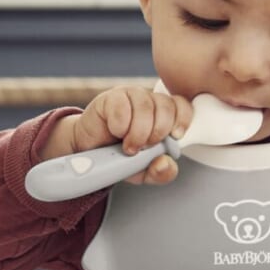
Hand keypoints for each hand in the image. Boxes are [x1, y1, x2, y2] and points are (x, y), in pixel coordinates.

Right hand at [38, 86, 193, 185]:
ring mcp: (129, 96)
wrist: (88, 153)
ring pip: (145, 107)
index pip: (181, 106)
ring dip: (138, 133)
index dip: (182, 120)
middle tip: (144, 147)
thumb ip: (160, 172)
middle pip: (166, 107)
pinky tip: (115, 132)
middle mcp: (148, 101)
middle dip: (157, 133)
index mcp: (162, 114)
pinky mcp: (110, 98)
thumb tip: (165, 163)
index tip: (175, 137)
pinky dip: (120, 126)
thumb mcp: (143, 172)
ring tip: (129, 146)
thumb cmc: (118, 157)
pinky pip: (122, 107)